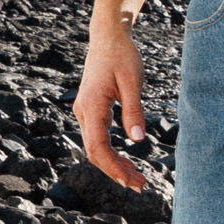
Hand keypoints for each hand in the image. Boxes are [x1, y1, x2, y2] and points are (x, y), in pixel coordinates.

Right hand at [73, 34, 153, 188]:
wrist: (108, 37)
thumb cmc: (122, 56)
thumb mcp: (133, 82)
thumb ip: (134, 112)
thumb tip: (138, 141)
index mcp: (91, 106)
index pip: (97, 147)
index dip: (112, 167)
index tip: (129, 180)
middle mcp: (83, 112)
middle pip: (94, 152)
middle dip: (115, 171)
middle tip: (140, 185)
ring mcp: (85, 112)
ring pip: (96, 147)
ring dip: (114, 164)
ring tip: (136, 178)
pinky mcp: (91, 111)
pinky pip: (98, 138)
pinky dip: (112, 153)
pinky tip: (127, 162)